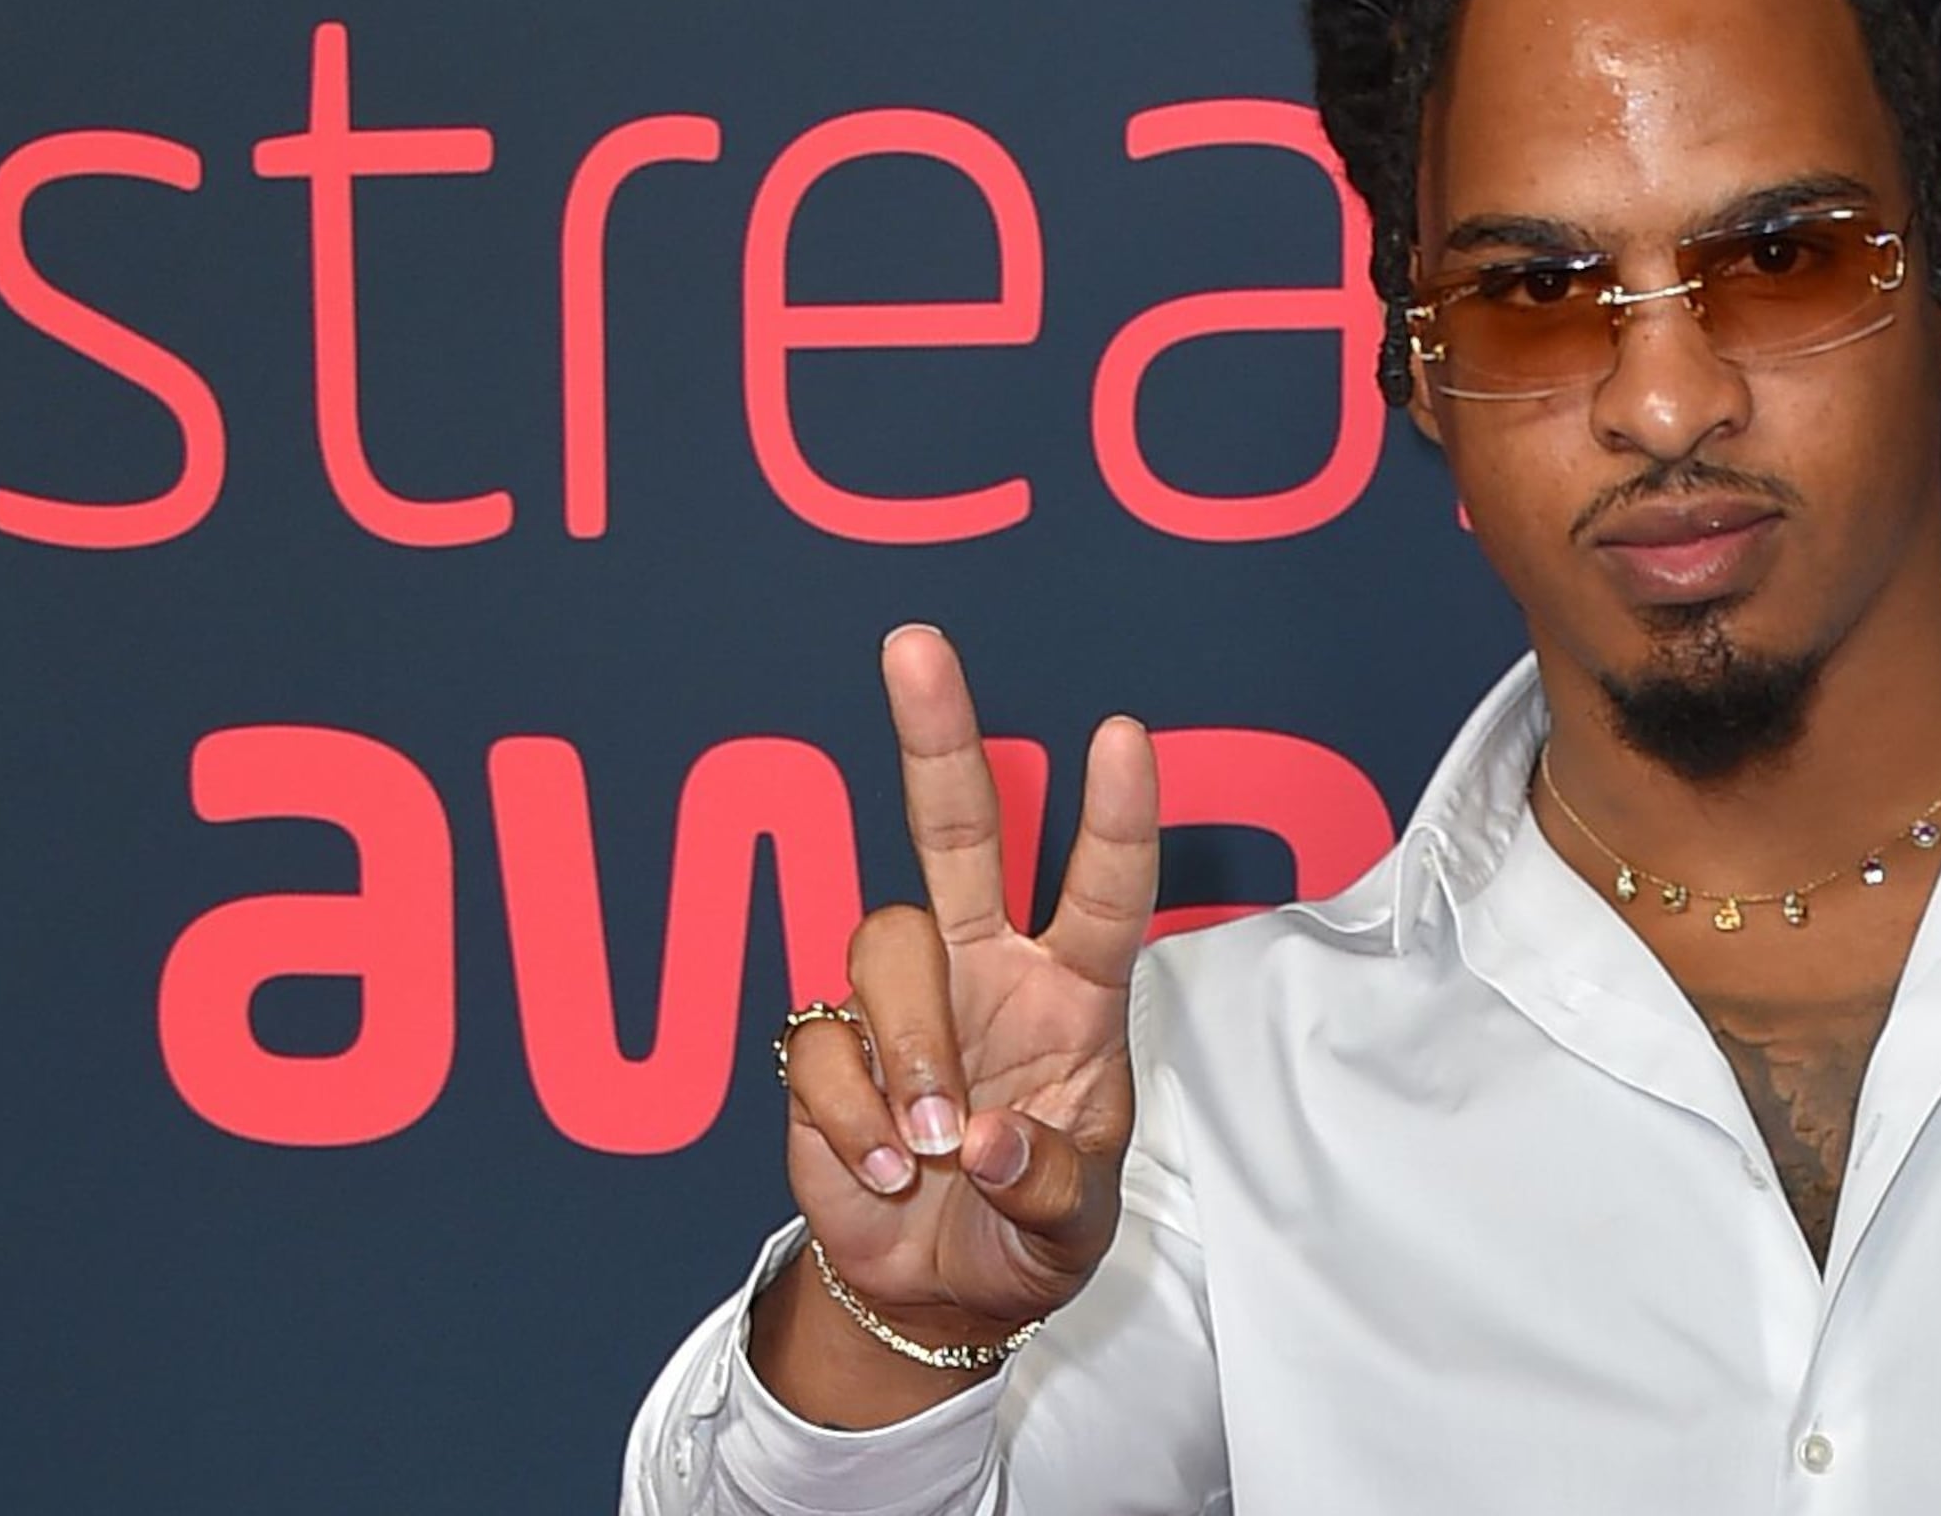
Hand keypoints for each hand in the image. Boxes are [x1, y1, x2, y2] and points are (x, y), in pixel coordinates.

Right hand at [777, 625, 1158, 1344]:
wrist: (937, 1294)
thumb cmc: (1026, 1230)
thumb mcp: (1072, 1227)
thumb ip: (1043, 1183)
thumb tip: (980, 1141)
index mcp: (1074, 991)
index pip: (1105, 887)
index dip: (1114, 815)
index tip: (1120, 735)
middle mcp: (986, 969)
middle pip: (955, 828)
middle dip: (936, 736)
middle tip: (915, 645)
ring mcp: (901, 1002)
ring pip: (883, 941)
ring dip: (910, 1045)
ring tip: (928, 1147)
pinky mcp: (824, 1050)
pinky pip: (820, 1046)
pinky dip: (852, 1121)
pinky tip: (883, 1175)